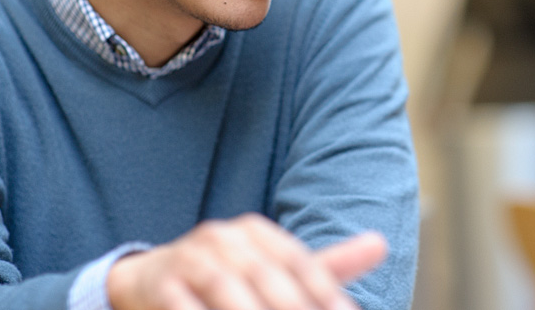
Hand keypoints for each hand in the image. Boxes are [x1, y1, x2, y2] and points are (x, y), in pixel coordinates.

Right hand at [106, 213, 387, 309]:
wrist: (153, 280)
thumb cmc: (230, 279)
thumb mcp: (278, 271)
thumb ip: (328, 265)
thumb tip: (381, 244)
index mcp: (258, 231)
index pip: (301, 263)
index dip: (324, 292)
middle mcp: (225, 236)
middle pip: (267, 277)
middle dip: (292, 308)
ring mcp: (191, 255)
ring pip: (227, 288)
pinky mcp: (160, 281)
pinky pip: (184, 304)